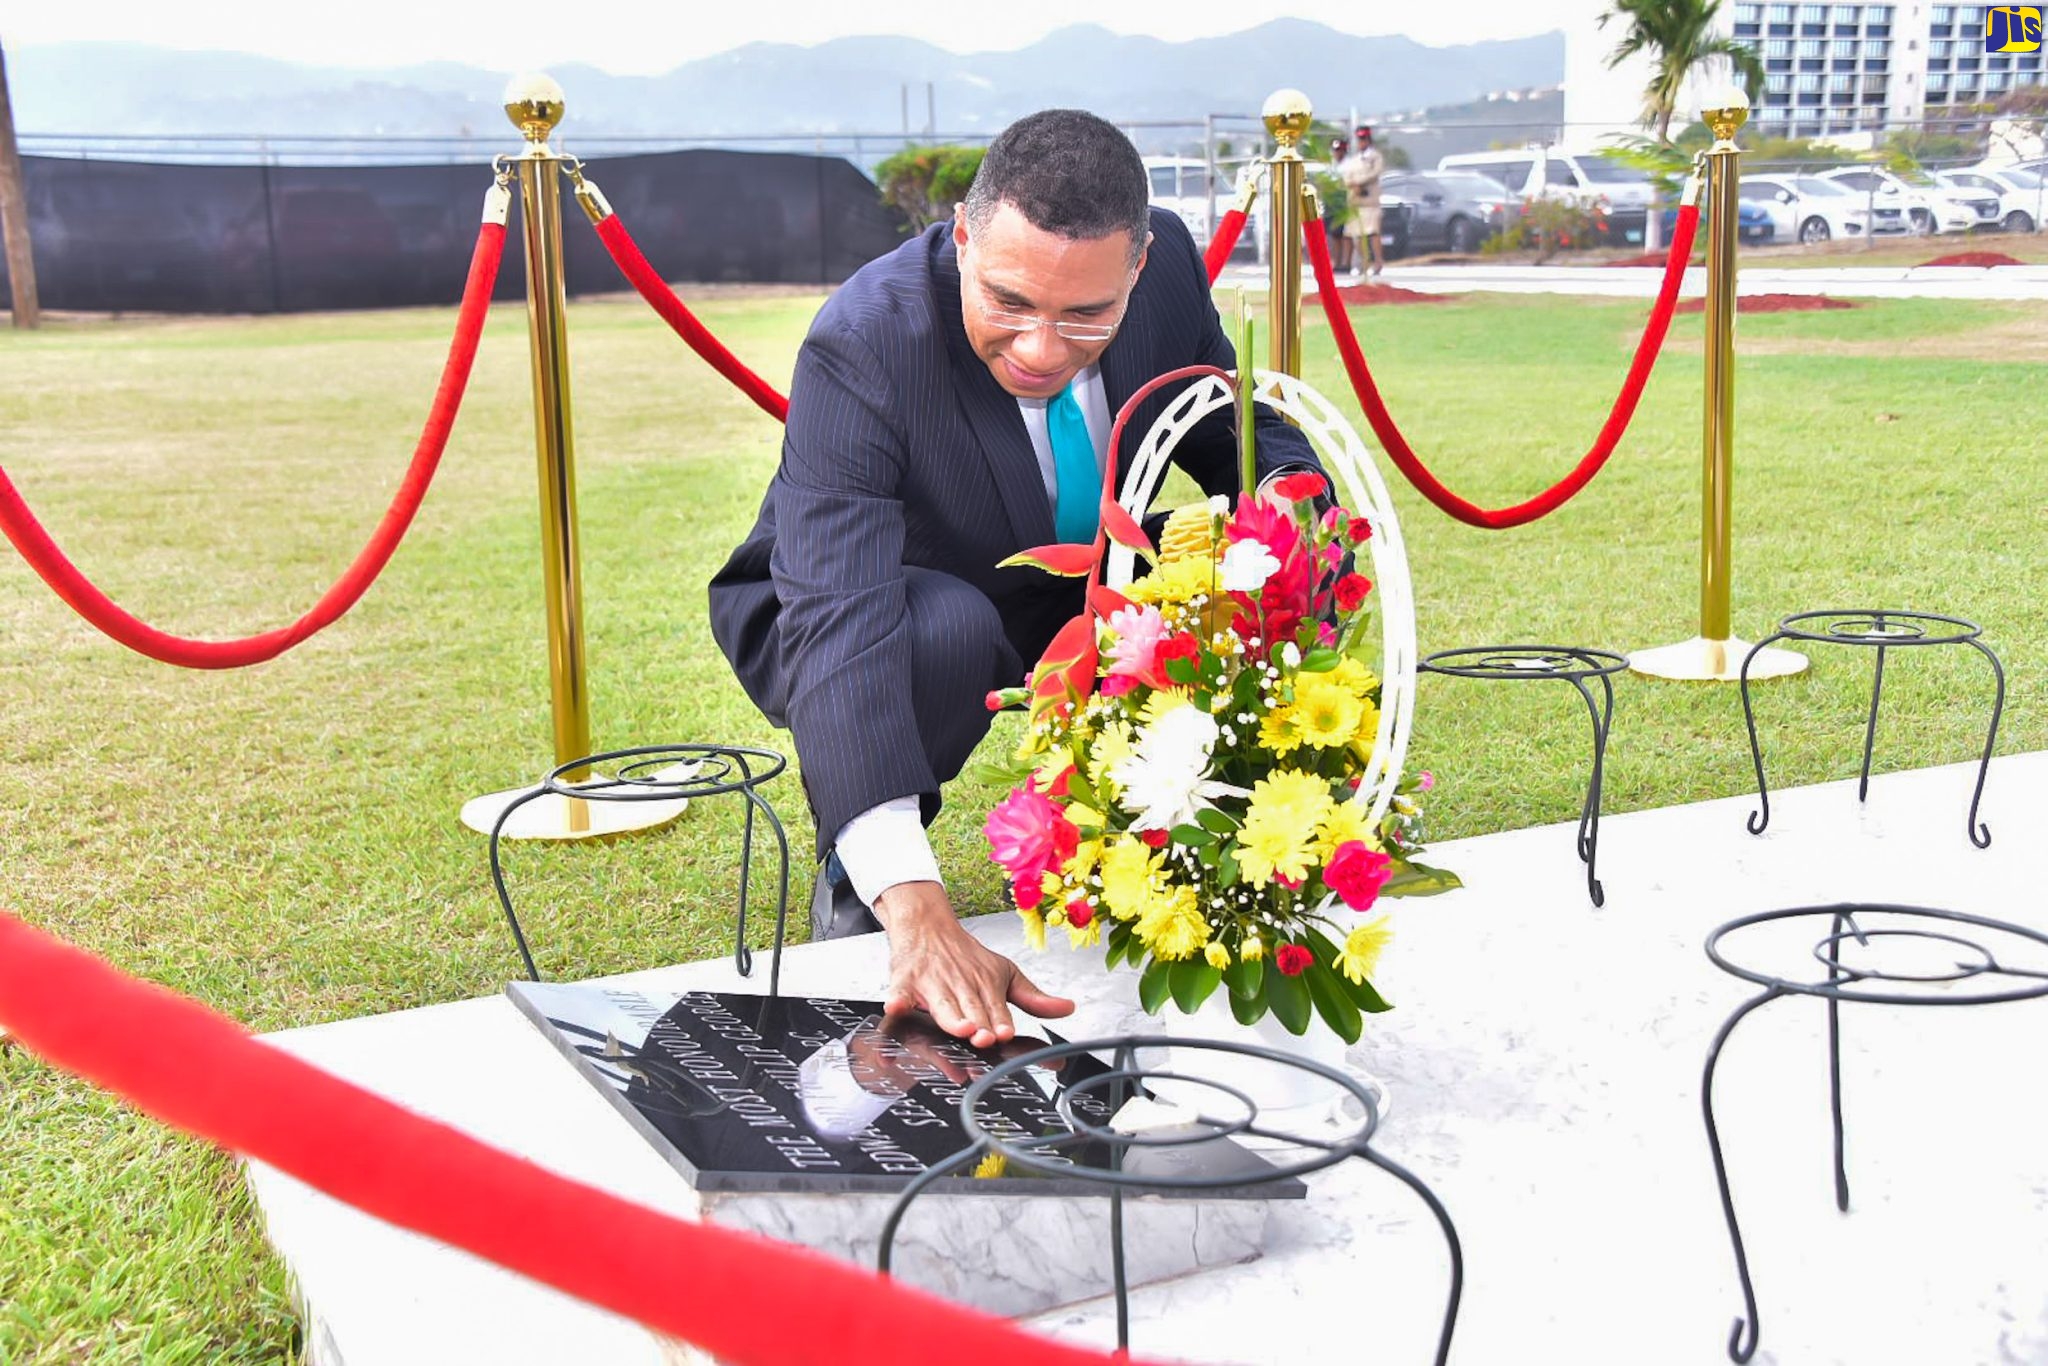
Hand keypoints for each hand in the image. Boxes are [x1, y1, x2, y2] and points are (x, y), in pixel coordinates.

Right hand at [871, 882, 1074, 1049]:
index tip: (1004, 1031)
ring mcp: (932, 984)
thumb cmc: (966, 957)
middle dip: (977, 1024)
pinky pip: (899, 993)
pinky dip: (898, 1000)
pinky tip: (897, 1007)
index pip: (995, 1008)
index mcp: (985, 986)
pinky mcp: (905, 982)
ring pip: (941, 1004)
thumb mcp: (1004, 974)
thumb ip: (1033, 998)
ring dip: (949, 1016)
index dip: (999, 1021)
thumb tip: (1067, 1008)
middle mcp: (960, 986)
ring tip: (959, 1027)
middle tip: (984, 1036)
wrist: (928, 925)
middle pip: (970, 1009)